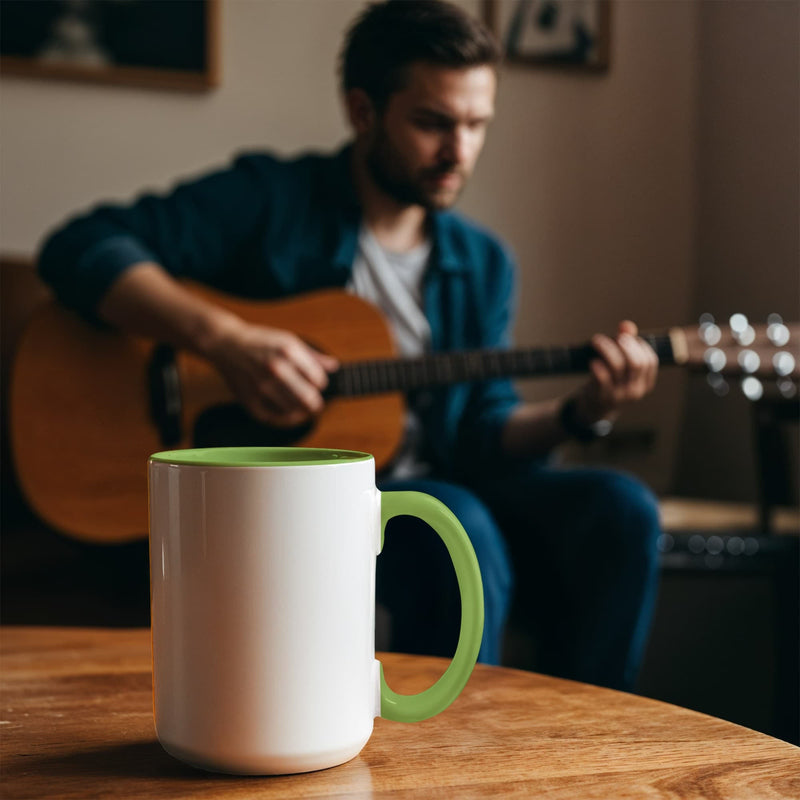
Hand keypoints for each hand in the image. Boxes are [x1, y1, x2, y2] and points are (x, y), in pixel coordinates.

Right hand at [204, 315, 338, 427]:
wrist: (226, 344)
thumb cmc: (260, 341)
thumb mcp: (288, 340)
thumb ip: (313, 356)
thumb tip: (334, 367)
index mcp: (288, 351)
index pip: (318, 379)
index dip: (320, 384)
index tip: (316, 383)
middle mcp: (275, 368)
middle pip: (309, 399)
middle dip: (316, 403)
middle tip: (315, 403)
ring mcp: (261, 386)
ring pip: (294, 411)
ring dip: (302, 412)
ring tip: (302, 409)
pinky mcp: (250, 400)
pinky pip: (275, 419)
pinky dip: (287, 420)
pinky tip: (290, 415)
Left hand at [573, 320, 658, 425]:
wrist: (595, 409)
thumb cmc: (610, 382)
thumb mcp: (622, 367)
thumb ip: (626, 345)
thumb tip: (626, 325)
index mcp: (645, 383)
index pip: (650, 360)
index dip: (639, 345)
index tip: (626, 338)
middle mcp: (635, 390)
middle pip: (636, 362)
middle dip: (625, 345)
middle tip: (614, 337)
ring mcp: (619, 395)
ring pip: (617, 366)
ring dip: (606, 348)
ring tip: (596, 340)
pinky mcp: (601, 396)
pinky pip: (601, 378)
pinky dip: (597, 365)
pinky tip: (592, 360)